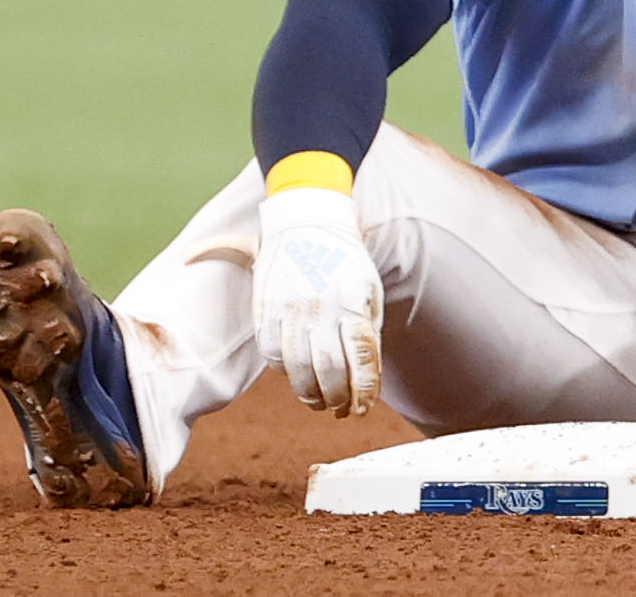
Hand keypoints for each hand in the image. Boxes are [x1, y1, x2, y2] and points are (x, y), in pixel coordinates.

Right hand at [253, 187, 383, 416]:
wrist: (305, 225)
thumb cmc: (345, 263)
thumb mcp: (369, 291)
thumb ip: (368, 333)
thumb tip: (367, 378)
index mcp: (350, 300)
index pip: (361, 357)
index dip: (364, 390)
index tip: (365, 407)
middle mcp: (319, 307)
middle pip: (329, 369)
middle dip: (338, 399)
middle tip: (343, 410)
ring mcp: (289, 309)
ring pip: (297, 369)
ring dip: (310, 395)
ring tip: (320, 403)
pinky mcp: (266, 311)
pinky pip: (272, 355)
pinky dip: (285, 374)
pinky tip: (296, 376)